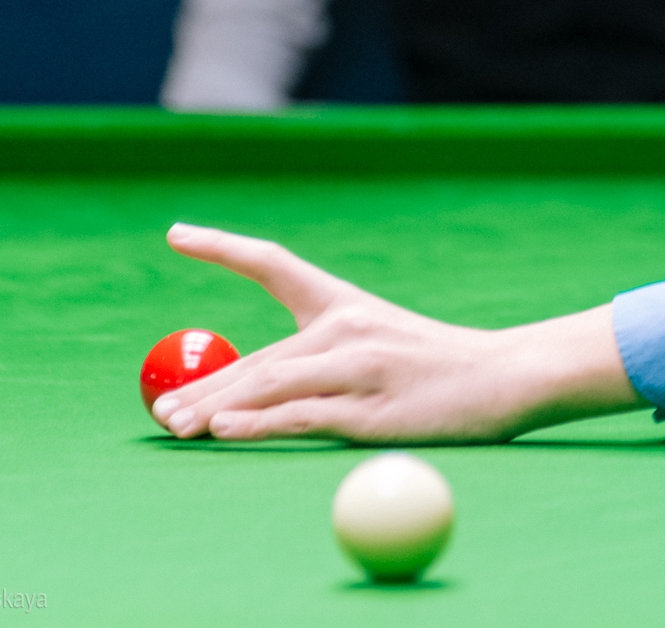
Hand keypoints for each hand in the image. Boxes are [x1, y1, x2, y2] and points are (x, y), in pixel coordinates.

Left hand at [150, 223, 642, 442]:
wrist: (506, 376)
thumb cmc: (436, 369)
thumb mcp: (376, 348)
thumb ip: (314, 363)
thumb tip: (234, 392)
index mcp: (345, 305)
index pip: (275, 265)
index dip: (223, 247)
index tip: (175, 232)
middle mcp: (347, 327)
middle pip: (256, 355)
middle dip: (202, 384)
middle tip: (158, 411)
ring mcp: (358, 366)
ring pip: (269, 384)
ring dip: (214, 408)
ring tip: (174, 427)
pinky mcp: (370, 409)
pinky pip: (301, 416)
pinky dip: (257, 424)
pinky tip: (223, 431)